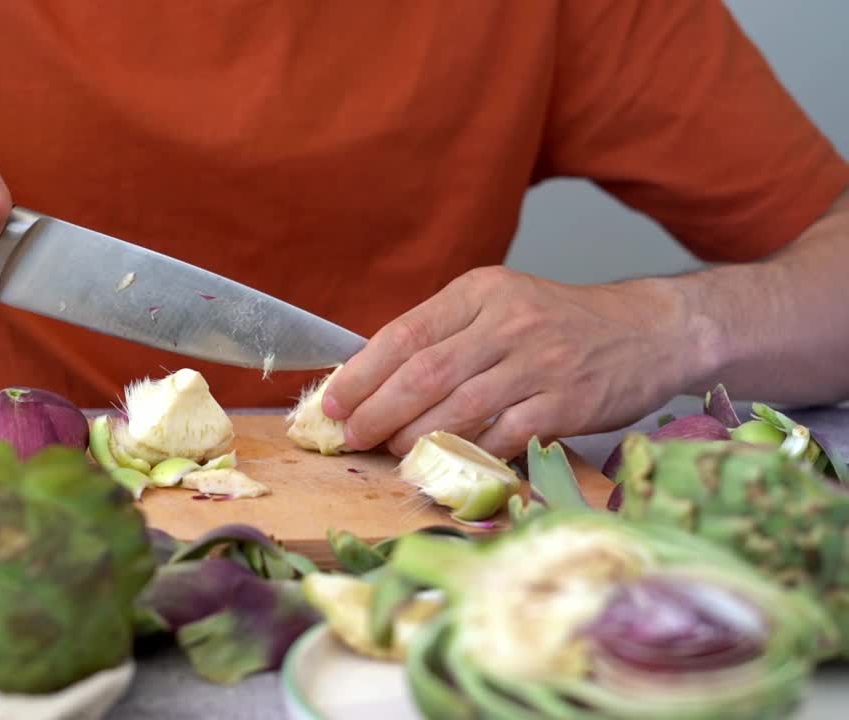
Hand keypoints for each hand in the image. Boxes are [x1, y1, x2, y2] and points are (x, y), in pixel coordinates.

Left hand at [322, 266, 705, 458]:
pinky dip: (467, 454)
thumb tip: (373, 380)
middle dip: (376, 411)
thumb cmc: (561, 325)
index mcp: (480, 292)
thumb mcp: (500, 307)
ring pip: (457, 408)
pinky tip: (445, 464)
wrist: (651, 331)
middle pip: (424, 373)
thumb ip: (445, 335)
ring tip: (390, 452)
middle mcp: (507, 322)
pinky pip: (503, 436)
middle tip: (352, 436)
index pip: (404, 334)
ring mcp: (540, 363)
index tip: (333, 402)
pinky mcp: (566, 403)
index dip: (361, 373)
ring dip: (413, 438)